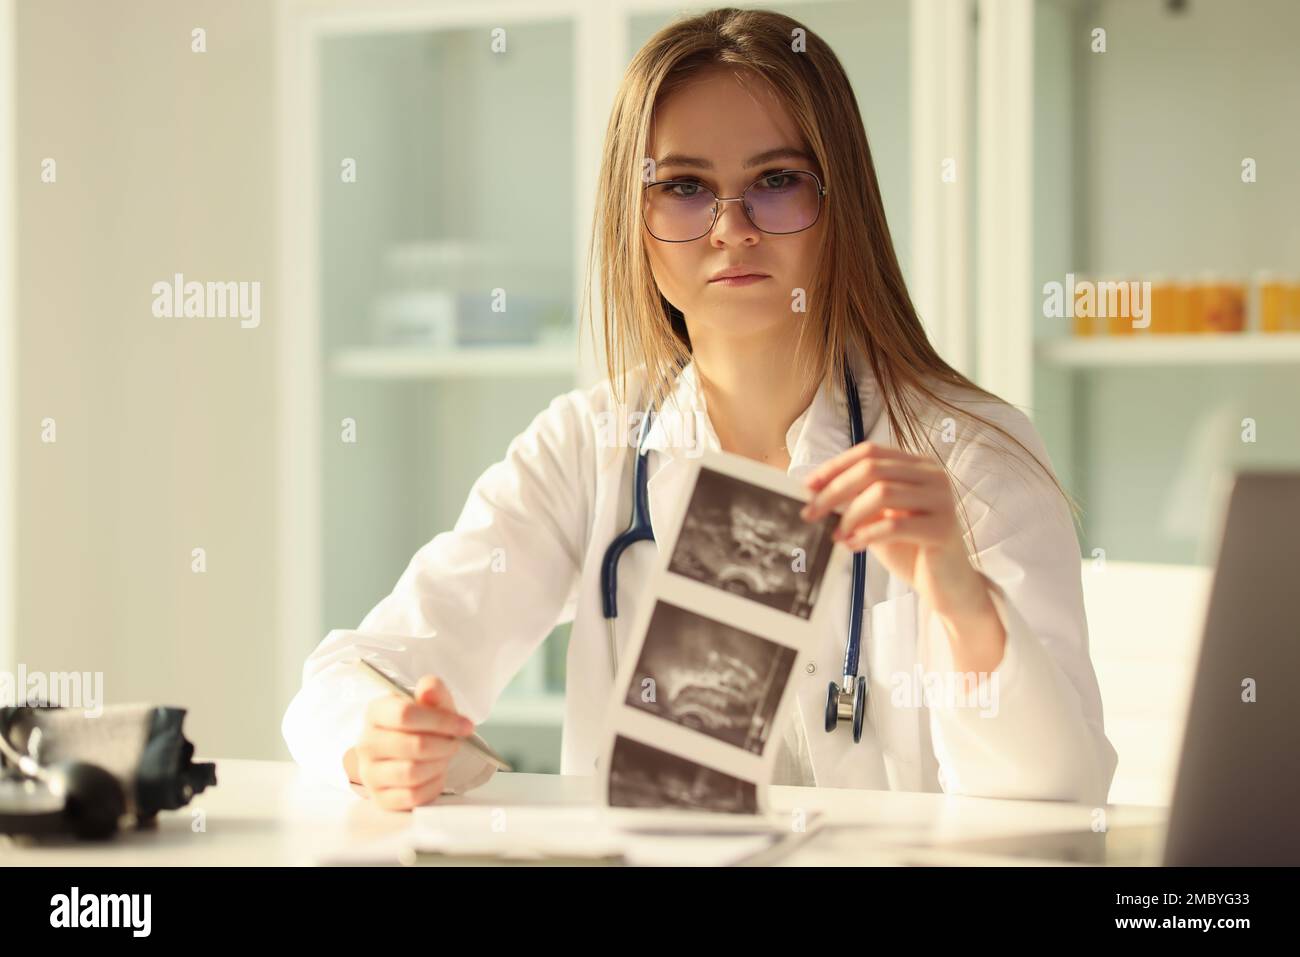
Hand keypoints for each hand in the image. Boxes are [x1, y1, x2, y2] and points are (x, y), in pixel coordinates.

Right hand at [346, 674, 475, 810]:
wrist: (418, 751)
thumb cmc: (424, 725)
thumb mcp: (433, 702)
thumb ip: (433, 691)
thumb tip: (428, 689)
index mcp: (376, 712)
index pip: (405, 714)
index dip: (441, 720)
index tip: (465, 725)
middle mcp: (366, 743)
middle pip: (414, 745)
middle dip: (444, 745)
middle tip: (455, 743)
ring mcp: (370, 773)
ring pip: (412, 772)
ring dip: (439, 764)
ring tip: (445, 756)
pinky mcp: (380, 798)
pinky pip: (412, 796)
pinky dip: (433, 785)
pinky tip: (436, 774)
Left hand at [799, 441, 984, 619]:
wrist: (947, 586)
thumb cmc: (910, 549)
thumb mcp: (877, 519)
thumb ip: (855, 501)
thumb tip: (814, 491)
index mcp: (917, 465)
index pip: (870, 452)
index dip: (835, 466)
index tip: (808, 486)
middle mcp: (933, 476)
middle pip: (872, 469)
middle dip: (834, 490)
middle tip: (811, 512)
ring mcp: (942, 500)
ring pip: (882, 492)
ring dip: (850, 515)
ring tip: (836, 536)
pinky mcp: (943, 528)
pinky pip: (895, 524)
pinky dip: (866, 534)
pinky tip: (853, 546)